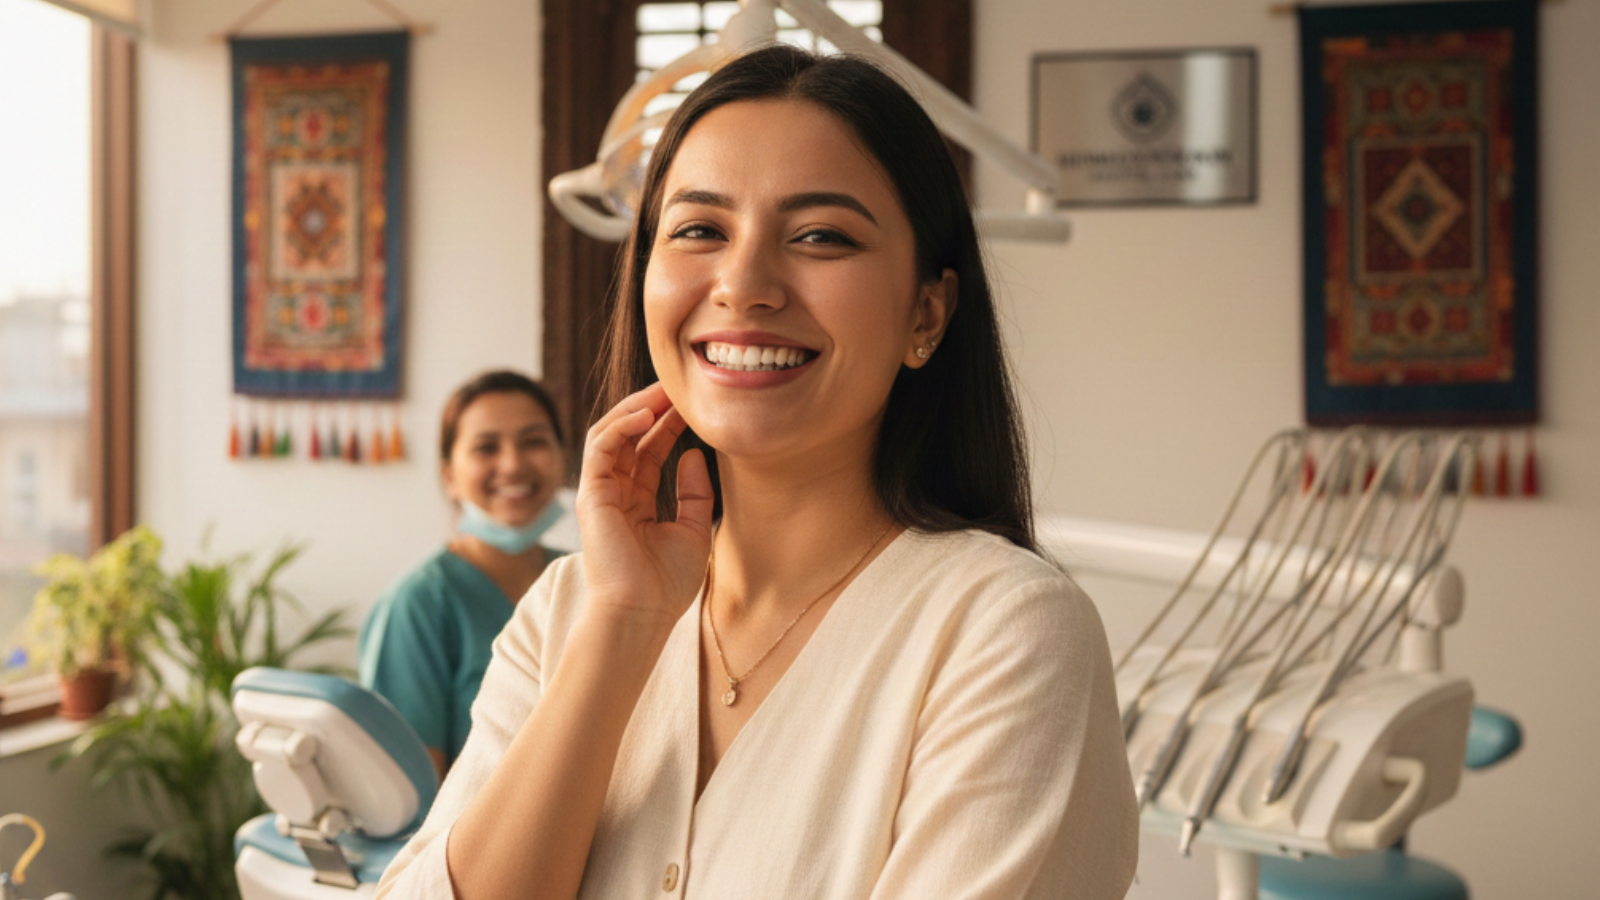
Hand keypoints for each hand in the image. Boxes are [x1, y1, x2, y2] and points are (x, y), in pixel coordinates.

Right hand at [576, 383, 714, 626]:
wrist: (642, 613)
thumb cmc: (667, 583)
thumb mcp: (694, 530)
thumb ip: (695, 492)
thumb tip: (694, 452)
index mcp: (637, 502)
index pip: (650, 450)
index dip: (668, 424)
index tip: (692, 404)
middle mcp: (615, 493)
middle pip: (629, 437)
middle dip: (652, 408)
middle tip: (678, 386)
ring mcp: (600, 492)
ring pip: (610, 434)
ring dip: (635, 409)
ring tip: (663, 392)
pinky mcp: (590, 495)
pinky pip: (600, 448)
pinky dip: (620, 427)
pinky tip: (646, 415)